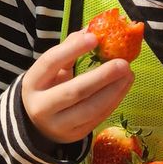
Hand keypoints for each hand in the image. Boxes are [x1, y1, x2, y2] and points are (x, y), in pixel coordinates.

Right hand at [21, 29, 134, 145]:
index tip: (95, 38)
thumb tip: (91, 29)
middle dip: (102, 76)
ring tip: (129, 74)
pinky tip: (123, 87)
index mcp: (32, 83)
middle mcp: (42, 106)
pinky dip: (114, 101)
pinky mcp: (76, 134)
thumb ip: (69, 49)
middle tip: (123, 62)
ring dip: (114, 90)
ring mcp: (59, 124)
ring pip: (90, 108)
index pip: (50, 63)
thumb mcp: (51, 69)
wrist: (38, 125)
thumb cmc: (48, 88)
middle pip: (74, 91)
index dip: (72, 49)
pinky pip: (98, 117)